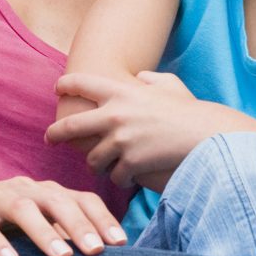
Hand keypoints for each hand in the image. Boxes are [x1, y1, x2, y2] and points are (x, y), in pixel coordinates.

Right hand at [0, 177, 125, 255]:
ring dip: (45, 233)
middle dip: (80, 226)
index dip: (102, 218)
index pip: (82, 199)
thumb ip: (62, 233)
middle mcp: (27, 190)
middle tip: (99, 252)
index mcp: (47, 192)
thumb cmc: (0, 218)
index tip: (121, 244)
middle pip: (58, 202)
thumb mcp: (35, 223)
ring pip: (24, 210)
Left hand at [47, 72, 226, 191]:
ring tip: (103, 167)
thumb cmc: (190, 110)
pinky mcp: (130, 163)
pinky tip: (126, 178)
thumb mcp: (170, 85)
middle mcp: (114, 115)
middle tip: (49, 139)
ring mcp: (121, 140)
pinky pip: (115, 176)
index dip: (65, 84)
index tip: (57, 89)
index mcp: (120, 92)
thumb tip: (140, 76)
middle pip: (70, 126)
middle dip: (55, 134)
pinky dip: (120, 179)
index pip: (80, 82)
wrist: (206, 135)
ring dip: (97, 164)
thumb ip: (151, 79)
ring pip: (92, 159)